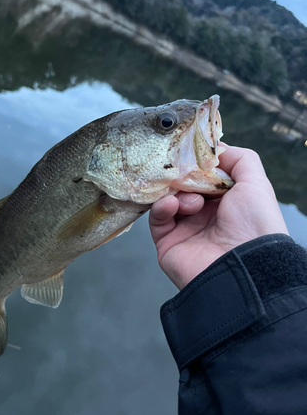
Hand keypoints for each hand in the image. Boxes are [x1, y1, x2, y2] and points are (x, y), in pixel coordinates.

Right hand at [149, 145, 288, 289]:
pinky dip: (162, 207)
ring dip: (177, 193)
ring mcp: (185, 229)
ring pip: (168, 199)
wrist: (242, 266)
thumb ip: (240, 158)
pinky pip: (157, 219)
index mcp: (226, 203)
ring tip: (191, 201)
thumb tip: (216, 148)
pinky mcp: (167, 243)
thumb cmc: (254, 223)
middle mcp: (205, 216)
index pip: (204, 177)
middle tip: (184, 172)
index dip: (198, 165)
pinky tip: (172, 205)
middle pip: (183, 186)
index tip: (191, 154)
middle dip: (183, 176)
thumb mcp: (255, 183)